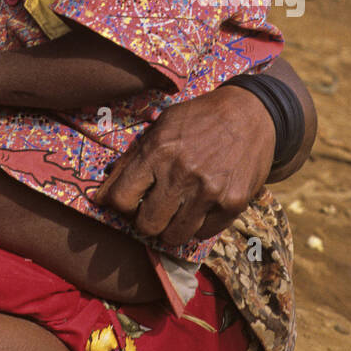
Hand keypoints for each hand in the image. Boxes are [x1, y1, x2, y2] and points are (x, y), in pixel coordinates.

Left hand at [88, 85, 275, 247]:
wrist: (249, 113)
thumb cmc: (197, 119)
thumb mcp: (161, 127)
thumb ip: (132, 160)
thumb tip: (101, 196)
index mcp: (158, 151)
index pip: (122, 199)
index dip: (119, 205)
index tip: (127, 202)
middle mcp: (182, 173)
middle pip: (146, 225)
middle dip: (144, 221)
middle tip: (152, 210)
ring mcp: (209, 191)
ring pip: (174, 237)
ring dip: (170, 229)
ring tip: (175, 212)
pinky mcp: (233, 204)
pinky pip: (203, 234)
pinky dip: (197, 226)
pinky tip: (199, 209)